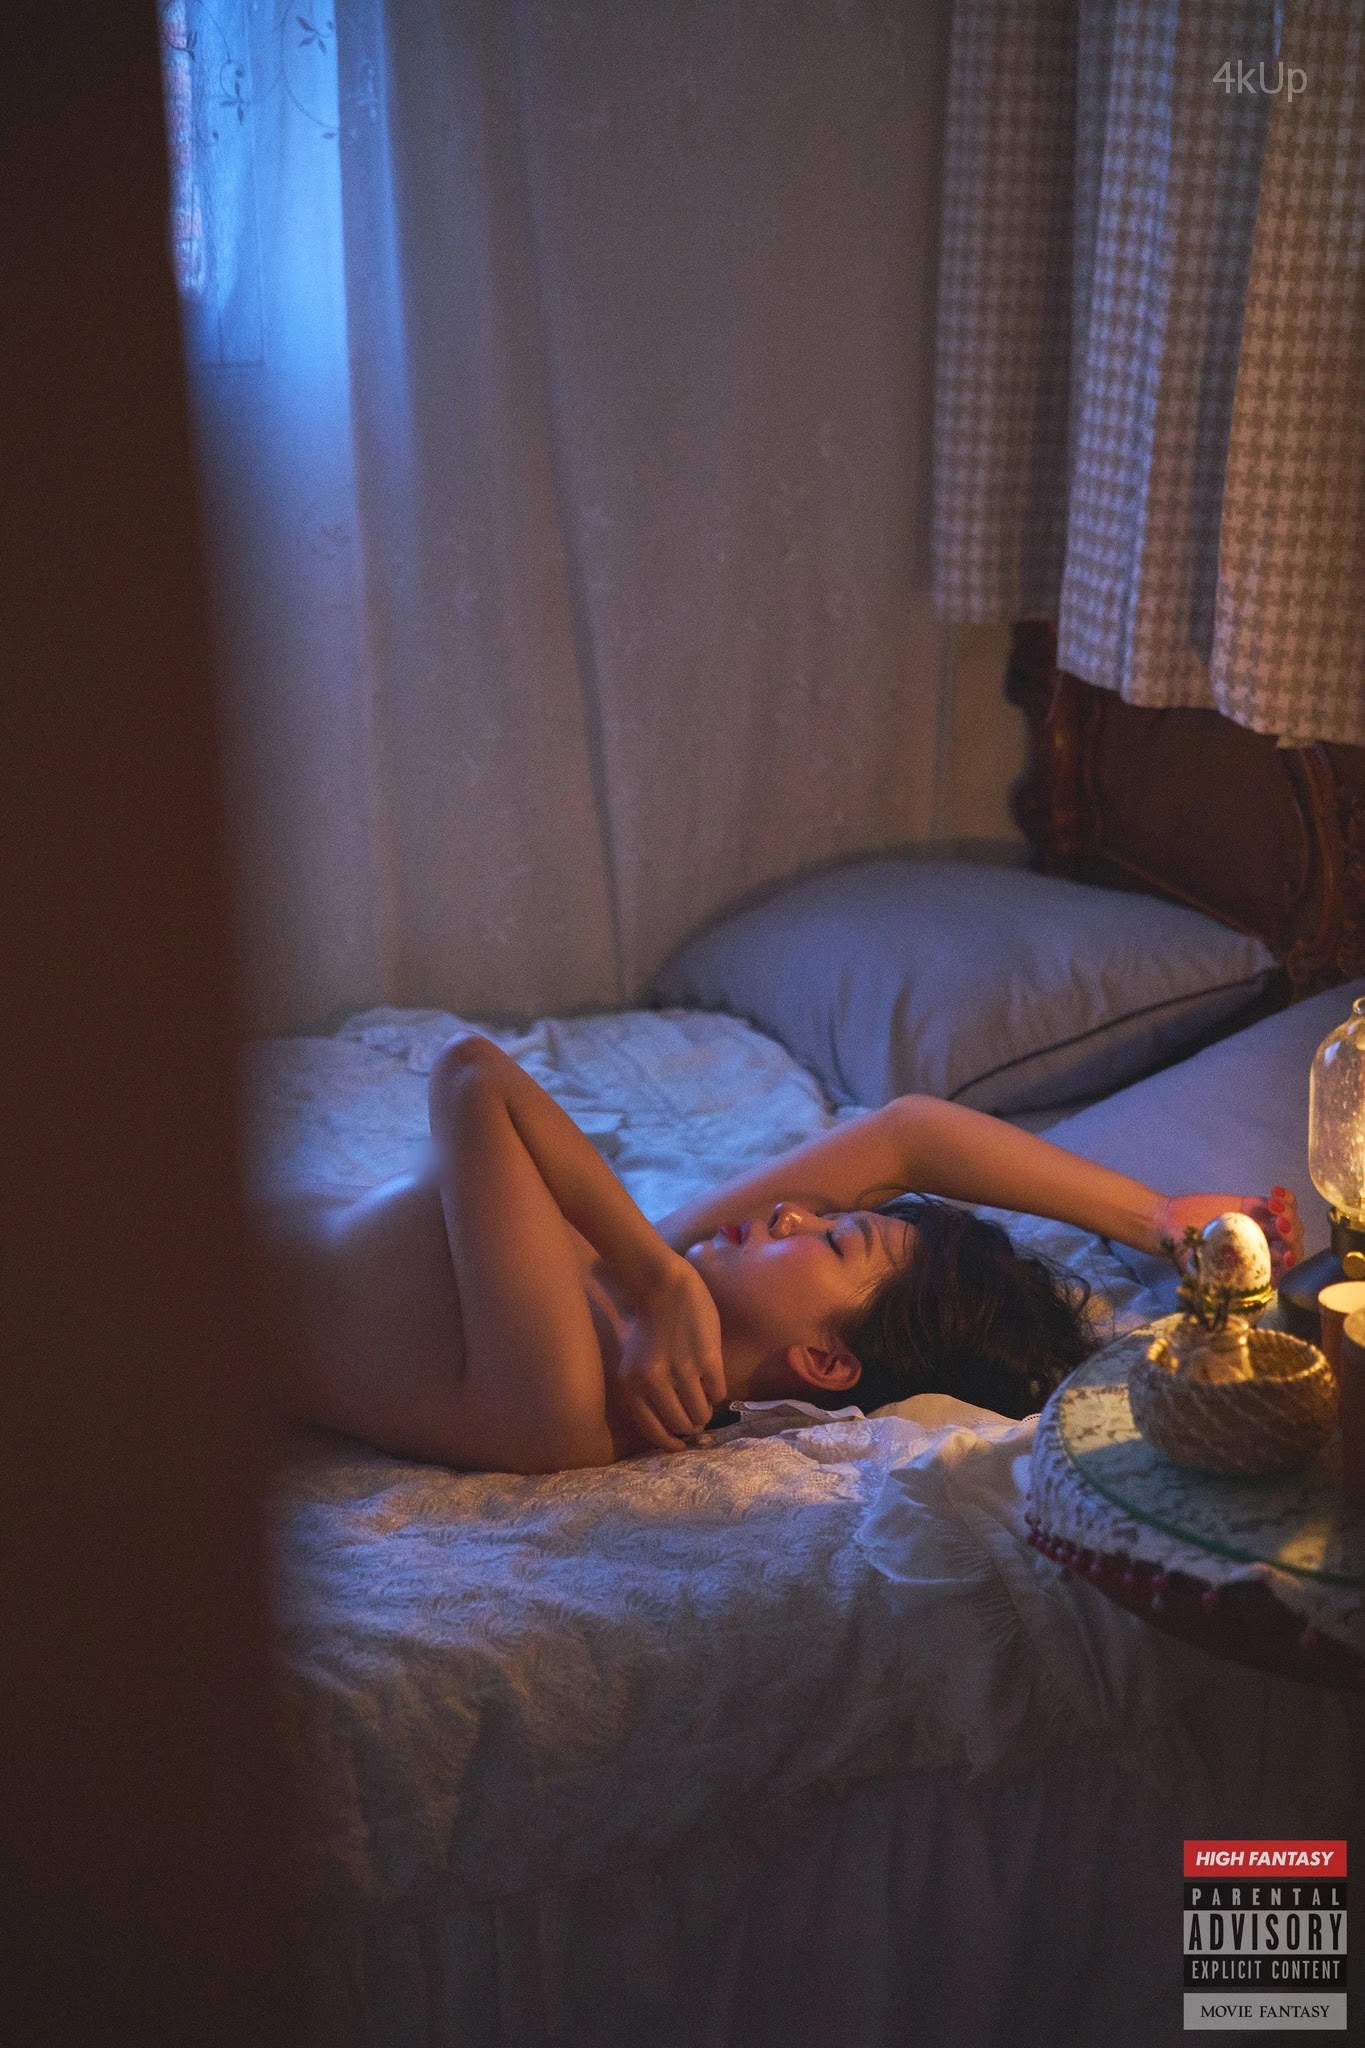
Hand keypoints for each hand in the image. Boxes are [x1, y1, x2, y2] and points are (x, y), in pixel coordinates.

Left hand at [616, 1261, 726, 1452]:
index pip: (653, 1431)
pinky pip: (718, 1394)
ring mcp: (682, 1370)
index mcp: (631, 1385)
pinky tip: (711, 1378)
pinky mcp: (708, 1359)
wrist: (664, 1287)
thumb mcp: (634, 1364)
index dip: (670, 1443)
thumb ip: (645, 1395)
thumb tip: (672, 1431)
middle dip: (691, 1425)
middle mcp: (653, 1382)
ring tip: (703, 1398)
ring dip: (705, 1411)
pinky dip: (717, 1392)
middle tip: (696, 1417)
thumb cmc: (649, 1327)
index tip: (681, 1445)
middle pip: (681, 1425)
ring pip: (701, 1414)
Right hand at [1152, 1189, 1302, 1285]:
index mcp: (1254, 1269)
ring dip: (1290, 1215)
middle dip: (1292, 1236)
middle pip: (1292, 1245)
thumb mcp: (1199, 1271)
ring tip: (1274, 1207)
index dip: (1289, 1265)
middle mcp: (1262, 1249)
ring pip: (1291, 1223)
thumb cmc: (1184, 1251)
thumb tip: (1229, 1295)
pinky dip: (1286, 1198)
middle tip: (1279, 1226)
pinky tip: (1275, 1193)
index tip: (1284, 1255)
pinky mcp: (1256, 1207)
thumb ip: (1217, 1281)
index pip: (1283, 1271)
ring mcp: (1262, 1227)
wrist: (1170, 1223)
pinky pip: (1282, 1204)